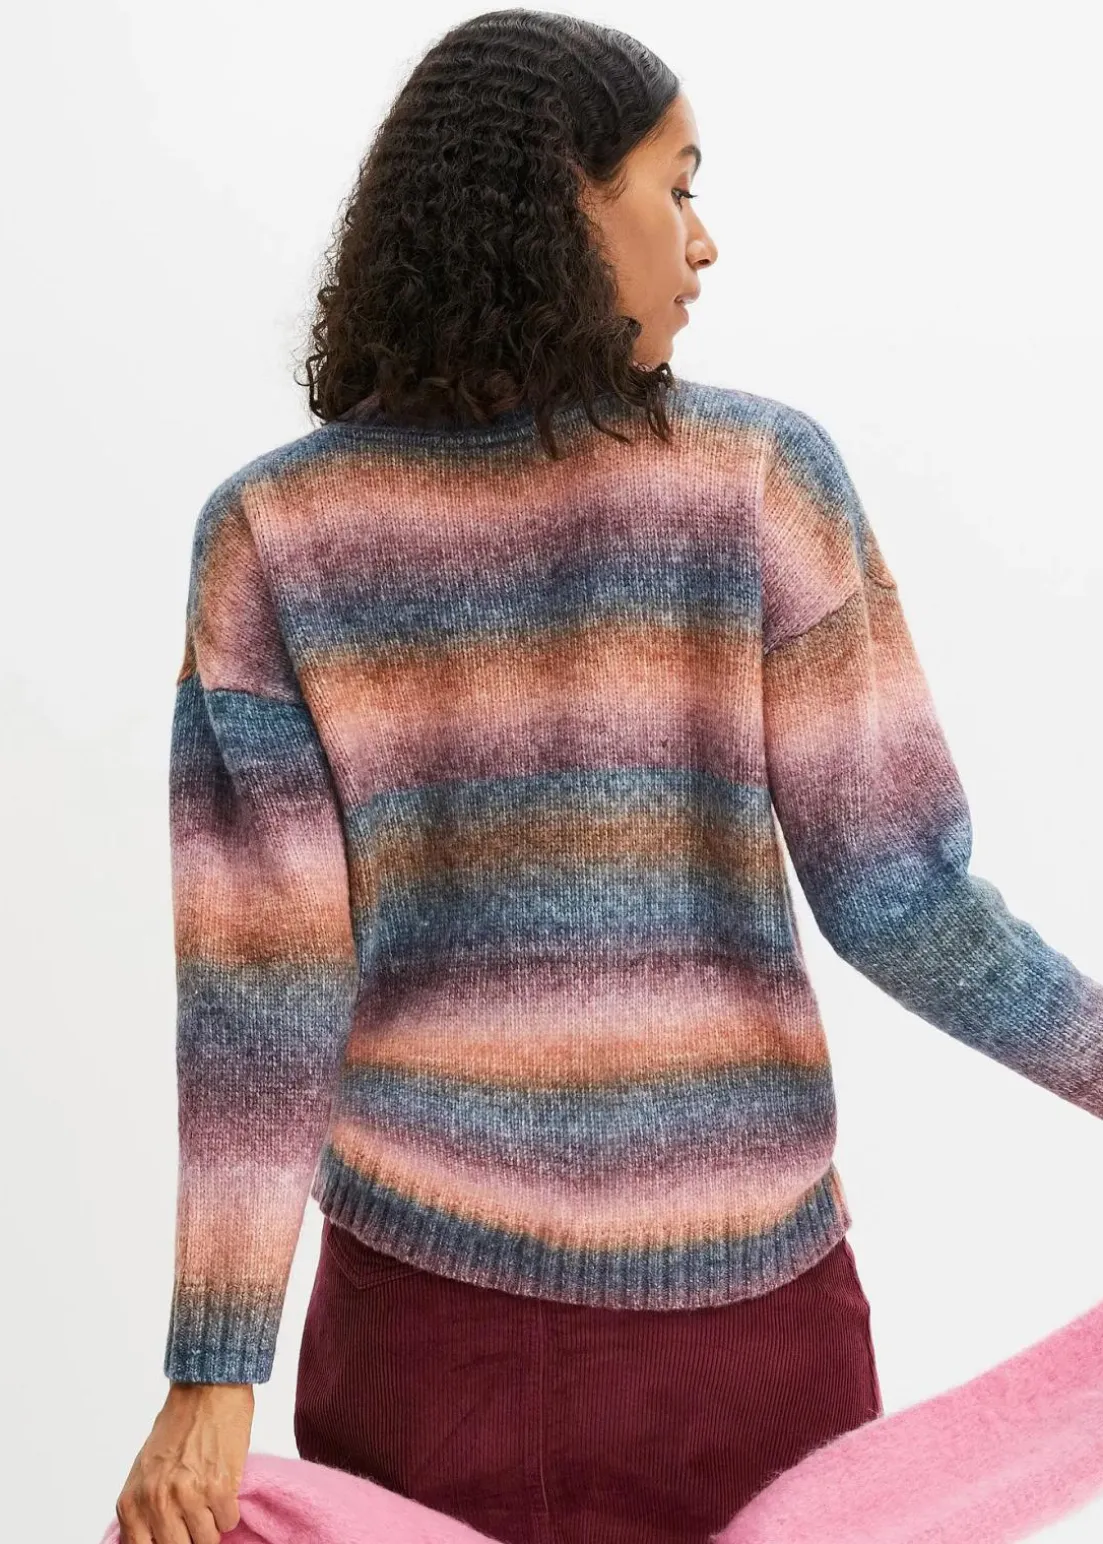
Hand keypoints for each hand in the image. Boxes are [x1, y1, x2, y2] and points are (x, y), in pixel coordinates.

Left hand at [114, 1381, 254, 1543]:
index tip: (177, 1536)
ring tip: (210, 1500)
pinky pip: (228, 1521)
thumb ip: (144, 1510)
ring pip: (206, 1540)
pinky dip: (229, 1510)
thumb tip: (153, 1540)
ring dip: (212, 1524)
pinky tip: (223, 1488)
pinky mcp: (219, 1488)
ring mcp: (188, 1496)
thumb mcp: (144, 1471)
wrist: (206, 1389)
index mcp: (133, 1501)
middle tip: (196, 1519)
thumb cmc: (177, 1426)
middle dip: (190, 1537)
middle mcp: (157, 1502)